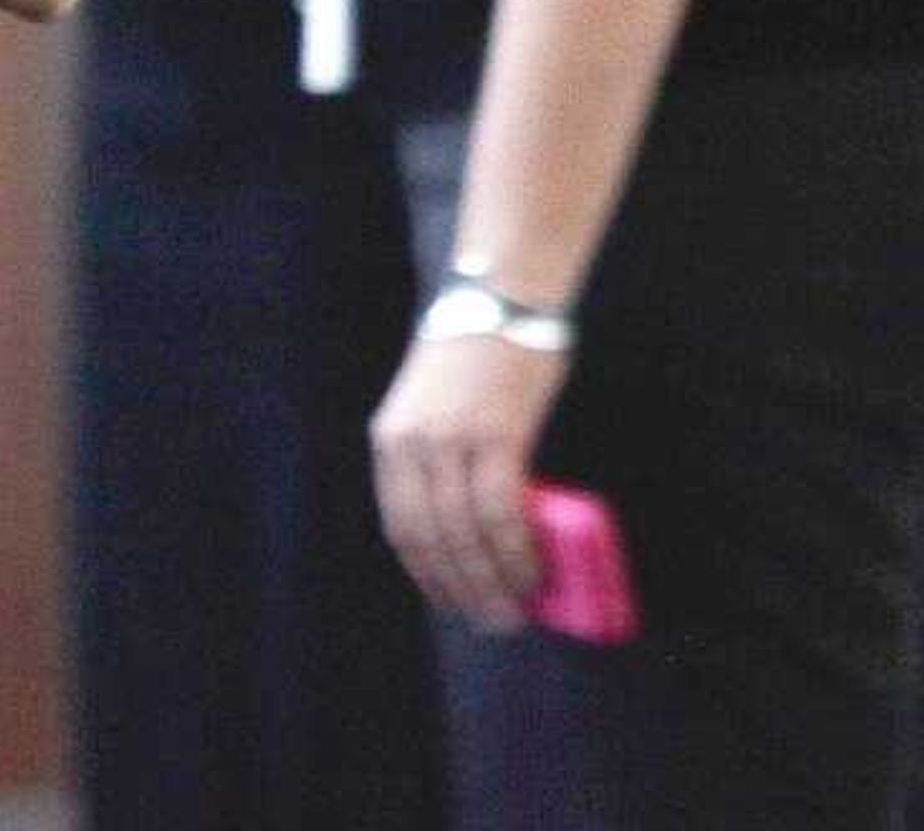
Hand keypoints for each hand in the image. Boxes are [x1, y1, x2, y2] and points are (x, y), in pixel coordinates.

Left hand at [371, 323, 565, 629]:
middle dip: (463, 590)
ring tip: (517, 610)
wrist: (501, 301)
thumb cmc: (476, 357)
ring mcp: (450, 440)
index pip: (401, 527)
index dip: (428, 574)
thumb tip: (469, 525)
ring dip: (494, 582)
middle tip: (494, 622)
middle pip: (433, 539)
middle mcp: (411, 444)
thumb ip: (438, 458)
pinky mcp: (494, 436)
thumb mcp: (434, 409)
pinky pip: (502, 512)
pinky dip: (517, 551)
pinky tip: (533, 573)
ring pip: (468, 534)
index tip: (452, 604)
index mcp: (390, 440)